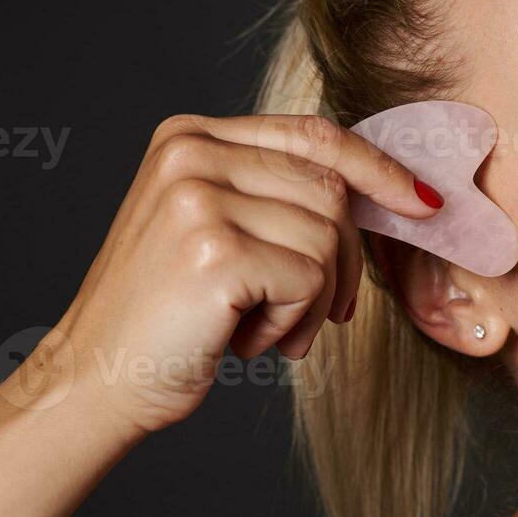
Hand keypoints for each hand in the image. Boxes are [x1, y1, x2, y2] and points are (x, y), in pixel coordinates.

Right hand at [27, 113, 439, 435]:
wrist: (95, 382)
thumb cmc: (171, 315)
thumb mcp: (218, 229)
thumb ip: (278, 194)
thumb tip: (391, 191)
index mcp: (190, 136)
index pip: (313, 134)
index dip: (377, 169)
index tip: (422, 202)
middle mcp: (191, 154)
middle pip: (330, 187)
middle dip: (343, 258)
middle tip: (319, 312)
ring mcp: (198, 198)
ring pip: (326, 235)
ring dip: (315, 300)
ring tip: (266, 328)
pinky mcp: (214, 250)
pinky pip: (310, 279)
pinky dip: (295, 323)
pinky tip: (246, 340)